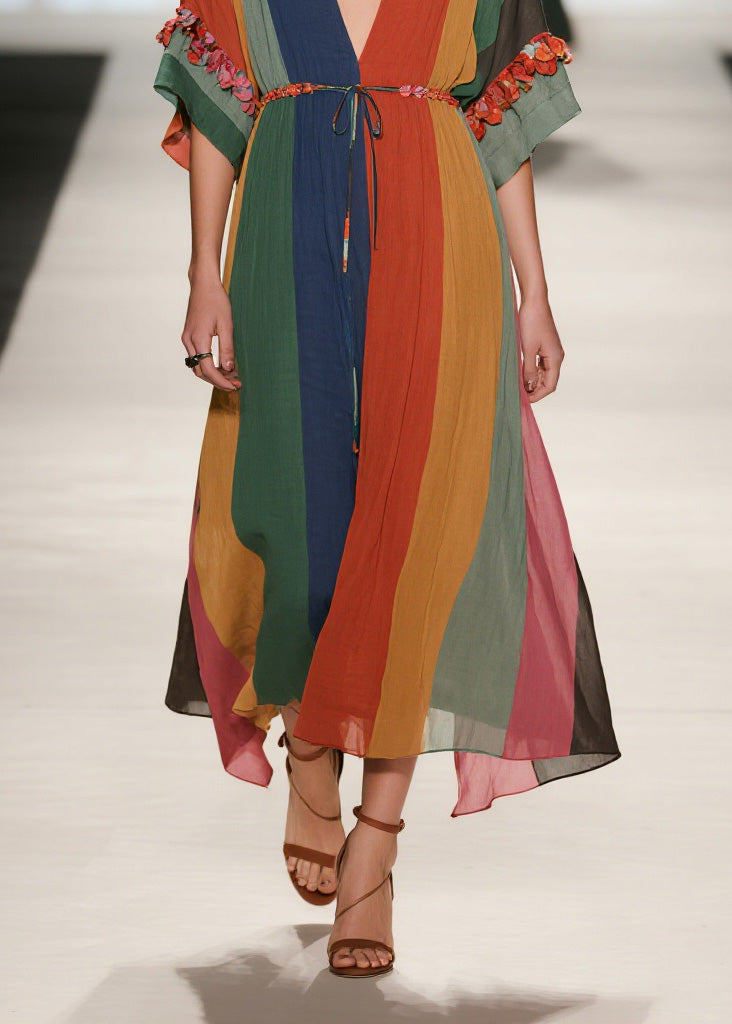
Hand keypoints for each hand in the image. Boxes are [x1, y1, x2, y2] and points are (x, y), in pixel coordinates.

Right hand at [181, 270, 240, 391]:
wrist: (203, 285)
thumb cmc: (216, 301)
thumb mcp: (226, 325)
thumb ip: (227, 348)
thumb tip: (229, 369)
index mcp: (198, 339)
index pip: (208, 369)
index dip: (221, 381)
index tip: (234, 386)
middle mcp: (189, 341)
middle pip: (201, 371)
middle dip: (217, 381)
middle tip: (236, 384)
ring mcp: (187, 339)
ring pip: (197, 366)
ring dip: (213, 374)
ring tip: (231, 376)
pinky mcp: (189, 337)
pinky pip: (197, 358)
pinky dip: (209, 365)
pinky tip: (222, 365)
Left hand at [518, 295, 563, 402]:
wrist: (533, 301)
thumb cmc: (531, 322)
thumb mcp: (527, 348)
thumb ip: (529, 369)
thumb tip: (530, 387)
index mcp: (556, 358)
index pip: (550, 385)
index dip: (538, 395)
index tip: (524, 400)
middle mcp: (556, 356)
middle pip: (548, 381)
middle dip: (535, 390)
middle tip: (519, 394)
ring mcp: (551, 351)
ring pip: (544, 374)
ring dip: (533, 381)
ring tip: (519, 385)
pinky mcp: (545, 347)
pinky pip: (541, 365)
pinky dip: (532, 372)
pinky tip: (522, 373)